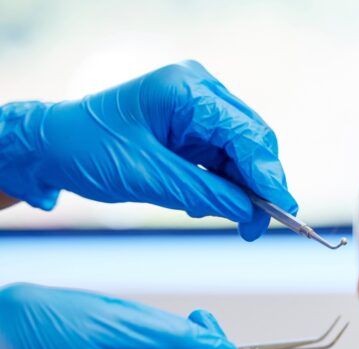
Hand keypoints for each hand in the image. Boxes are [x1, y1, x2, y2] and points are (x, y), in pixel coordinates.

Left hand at [0, 60, 295, 239]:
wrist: (52, 148)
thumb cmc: (86, 150)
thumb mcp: (149, 178)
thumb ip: (205, 193)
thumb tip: (251, 212)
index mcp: (186, 91)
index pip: (245, 133)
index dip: (267, 173)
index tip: (284, 208)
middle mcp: (199, 93)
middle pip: (253, 141)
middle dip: (260, 185)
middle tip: (260, 226)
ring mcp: (199, 110)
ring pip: (244, 154)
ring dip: (245, 190)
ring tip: (240, 224)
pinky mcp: (195, 130)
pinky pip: (226, 160)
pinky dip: (227, 186)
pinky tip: (216, 205)